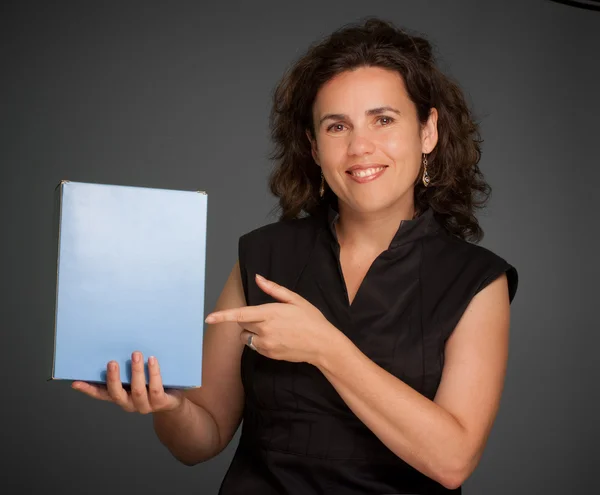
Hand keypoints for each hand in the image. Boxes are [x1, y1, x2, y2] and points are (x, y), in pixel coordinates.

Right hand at [72, 351, 183, 413]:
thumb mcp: (138, 377)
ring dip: (136, 371)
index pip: (101, 394)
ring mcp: (145, 404)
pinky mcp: (161, 402)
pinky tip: (152, 360)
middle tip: (112, 362)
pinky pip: (155, 388)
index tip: (76, 382)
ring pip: (137, 390)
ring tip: (136, 354)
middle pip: (117, 393)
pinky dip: (153, 373)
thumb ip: (127, 367)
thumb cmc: (153, 384)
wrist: (174, 401)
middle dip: (113, 378)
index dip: (88, 389)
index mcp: (121, 396)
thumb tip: (117, 343)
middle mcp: (130, 403)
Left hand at [205, 273, 341, 365]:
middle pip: (241, 324)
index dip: (222, 316)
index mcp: (269, 313)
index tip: (208, 318)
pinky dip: (259, 342)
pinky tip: (276, 338)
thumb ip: (274, 289)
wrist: (322, 344)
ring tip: (272, 329)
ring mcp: (266, 344)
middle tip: (266, 317)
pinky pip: (255, 347)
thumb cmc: (311, 319)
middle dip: (247, 319)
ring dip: (251, 332)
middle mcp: (265, 329)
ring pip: (246, 337)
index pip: (239, 314)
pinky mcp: (269, 354)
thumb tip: (258, 278)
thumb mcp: (295, 300)